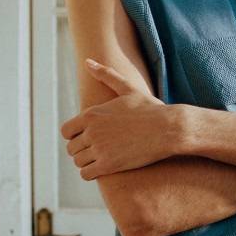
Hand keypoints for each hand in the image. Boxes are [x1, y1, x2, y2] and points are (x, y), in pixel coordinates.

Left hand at [60, 59, 182, 179]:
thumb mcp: (128, 89)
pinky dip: (91, 173)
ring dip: (87, 162)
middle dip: (82, 150)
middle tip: (99, 150)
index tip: (88, 138)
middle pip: (71, 148)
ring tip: (103, 159)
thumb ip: (106, 75)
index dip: (75, 136)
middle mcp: (91, 131)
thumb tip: (88, 61)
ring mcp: (99, 149)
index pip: (66, 131)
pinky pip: (86, 174)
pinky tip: (104, 168)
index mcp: (91, 114)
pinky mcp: (108, 165)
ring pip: (78, 162)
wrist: (169, 129)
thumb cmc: (151, 109)